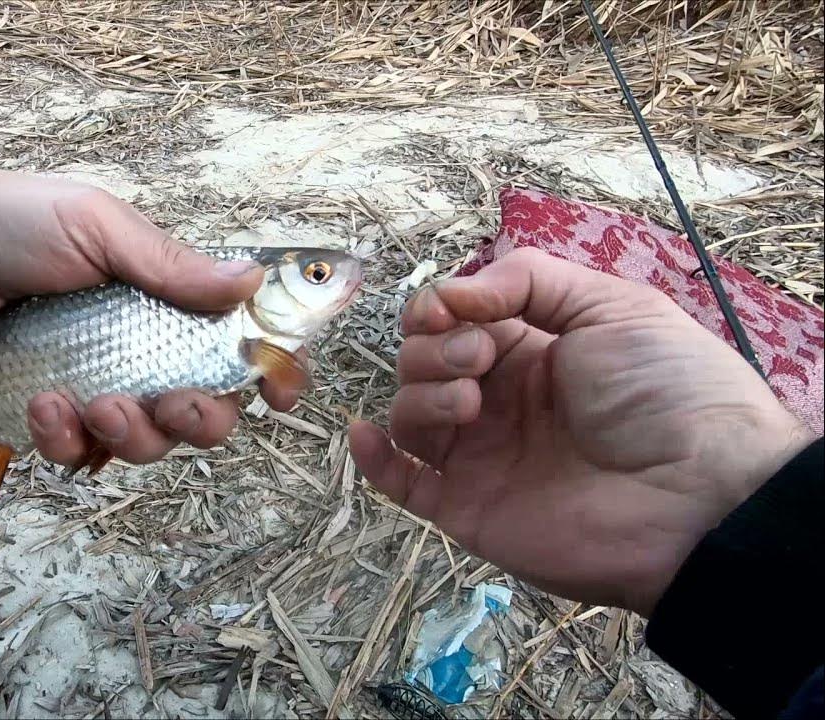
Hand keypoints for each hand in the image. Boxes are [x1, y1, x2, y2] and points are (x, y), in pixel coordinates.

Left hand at [0, 161, 304, 467]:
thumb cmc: (23, 222)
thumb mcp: (101, 227)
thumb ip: (171, 264)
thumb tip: (249, 280)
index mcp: (175, 304)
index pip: (244, 348)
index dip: (274, 376)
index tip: (279, 395)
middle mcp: (150, 354)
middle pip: (207, 416)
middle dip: (197, 421)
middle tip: (168, 402)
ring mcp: (105, 387)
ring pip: (147, 445)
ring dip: (127, 434)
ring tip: (86, 401)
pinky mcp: (57, 413)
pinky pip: (79, 452)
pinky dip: (64, 438)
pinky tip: (39, 403)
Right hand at [348, 248, 814, 615]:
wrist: (700, 495)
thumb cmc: (668, 391)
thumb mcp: (611, 305)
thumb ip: (527, 279)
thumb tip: (451, 293)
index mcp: (533, 350)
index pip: (453, 319)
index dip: (440, 307)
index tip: (456, 309)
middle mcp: (500, 399)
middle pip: (422, 359)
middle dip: (436, 346)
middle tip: (483, 357)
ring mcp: (481, 455)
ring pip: (409, 411)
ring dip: (423, 391)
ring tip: (471, 400)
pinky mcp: (468, 507)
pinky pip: (402, 484)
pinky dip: (373, 459)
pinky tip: (365, 435)